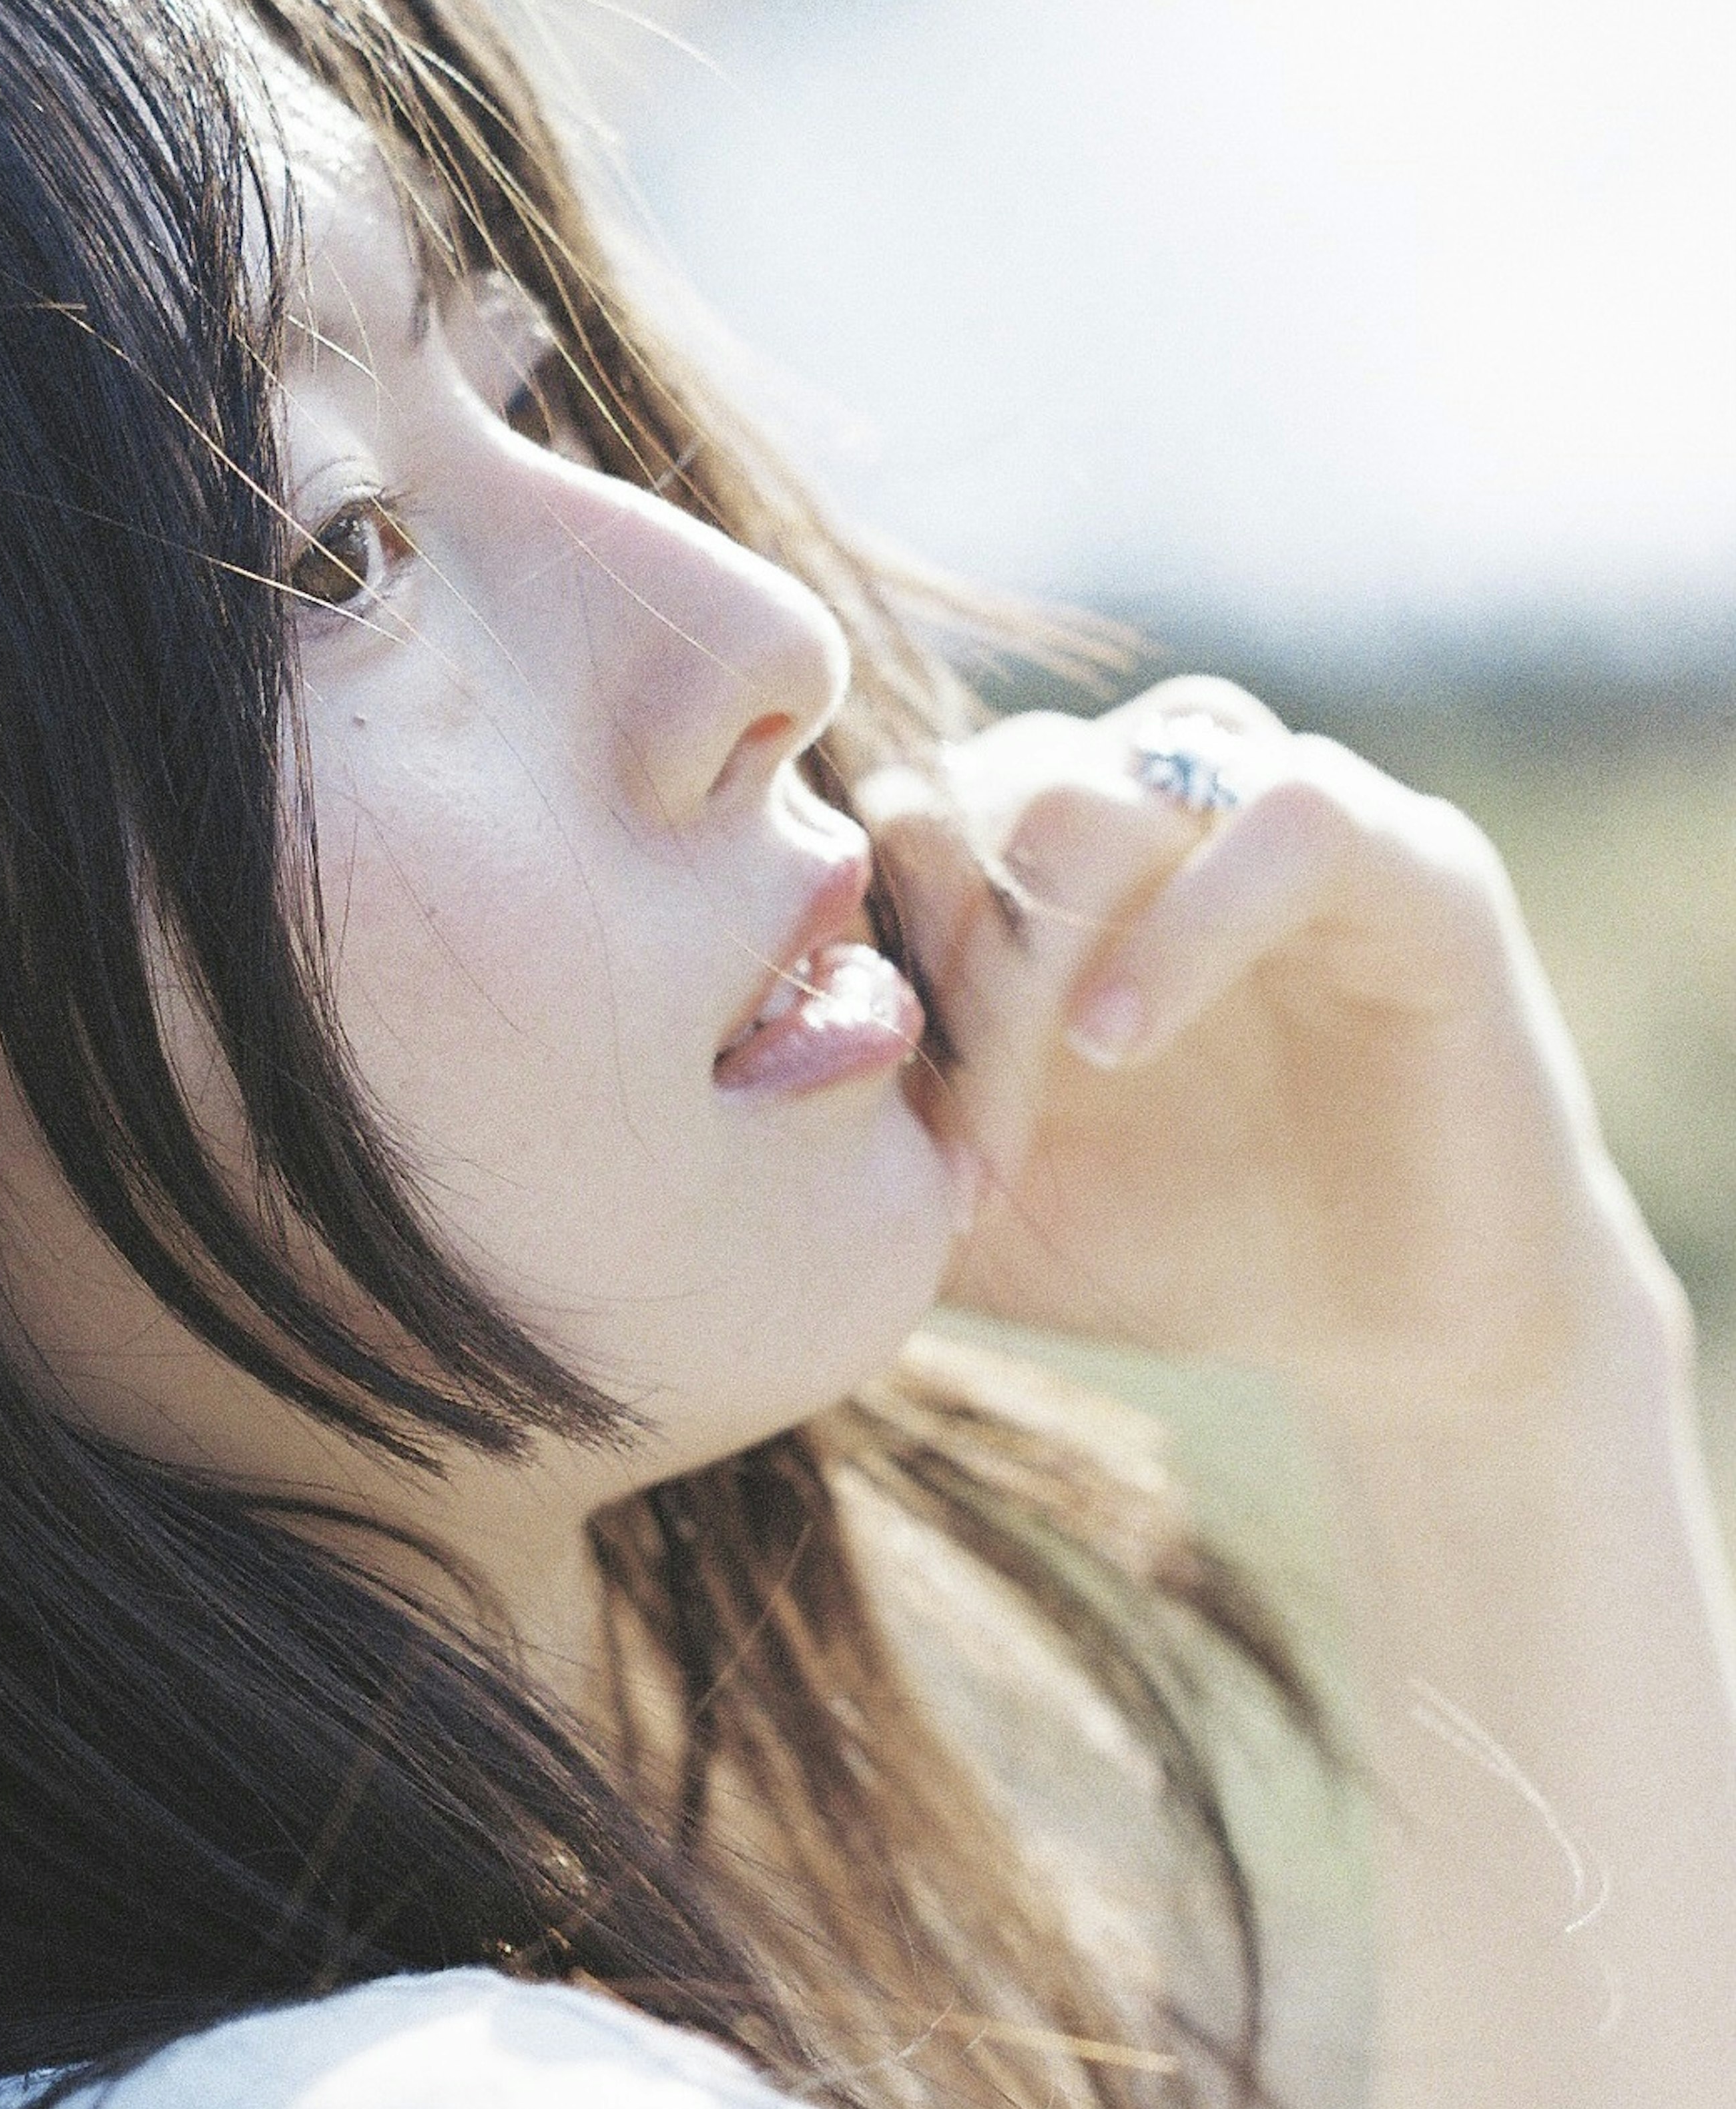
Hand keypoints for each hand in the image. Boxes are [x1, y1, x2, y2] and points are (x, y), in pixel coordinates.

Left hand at [860, 679, 1675, 1418]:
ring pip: (1095, 782)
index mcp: (1041, 864)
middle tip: (948, 1141)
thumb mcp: (974, 1207)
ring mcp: (1276, 809)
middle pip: (975, 785)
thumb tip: (695, 1107)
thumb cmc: (1173, 1245)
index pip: (896, 818)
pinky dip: (1179, 925)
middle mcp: (1150, 802)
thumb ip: (859, 1134)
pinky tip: (1121, 1041)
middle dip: (936, 966)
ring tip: (1032, 1097)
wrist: (1393, 1326)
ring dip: (1028, 947)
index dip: (857, 957)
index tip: (858, 1121)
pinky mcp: (1413, 858)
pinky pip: (1284, 816)